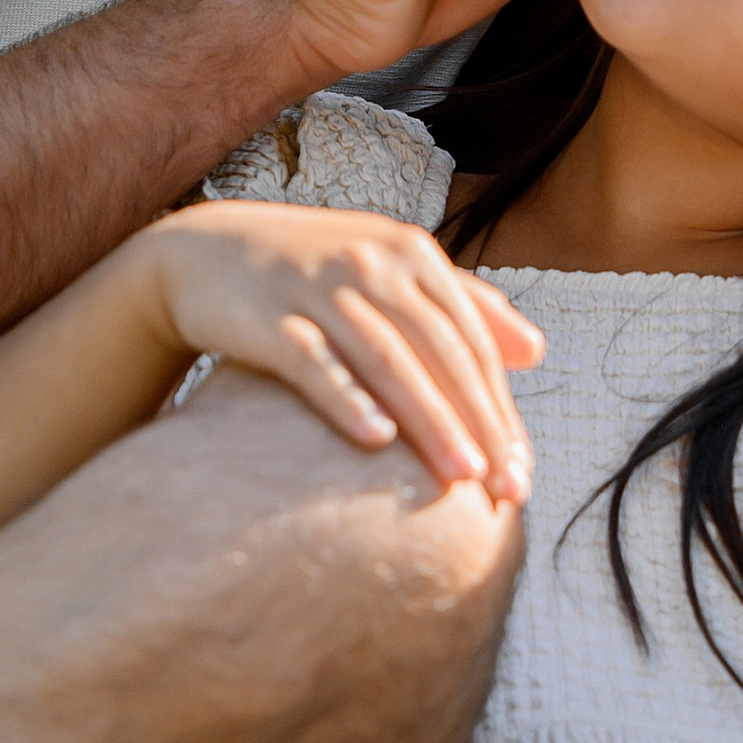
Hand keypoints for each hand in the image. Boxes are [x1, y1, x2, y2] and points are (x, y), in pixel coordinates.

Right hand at [142, 202, 541, 501]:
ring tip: (462, 476)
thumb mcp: (392, 273)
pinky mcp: (268, 315)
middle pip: (441, 353)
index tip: (522, 471)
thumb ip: (464, 306)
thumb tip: (537, 351)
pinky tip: (375, 439)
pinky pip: (313, 360)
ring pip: (388, 359)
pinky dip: (346, 396)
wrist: (205, 252)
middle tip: (507, 490)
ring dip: (430, 419)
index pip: (472, 342)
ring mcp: (319, 287)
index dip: (501, 408)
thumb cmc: (314, 273)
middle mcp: (373, 264)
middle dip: (479, 424)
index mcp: (413, 255)